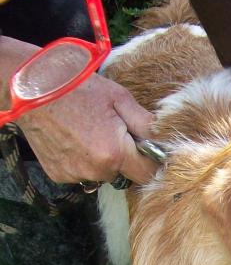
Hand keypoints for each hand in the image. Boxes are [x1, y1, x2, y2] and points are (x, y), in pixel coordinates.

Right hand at [16, 74, 158, 185]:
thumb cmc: (77, 89)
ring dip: (102, 160)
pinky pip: (82, 173)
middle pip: (124, 175)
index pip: (148, 174)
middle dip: (125, 158)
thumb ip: (145, 123)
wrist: (31, 91)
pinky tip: (73, 139)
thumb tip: (166, 140)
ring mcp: (76, 175)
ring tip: (89, 132)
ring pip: (102, 174)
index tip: (148, 149)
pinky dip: (82, 160)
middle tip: (112, 130)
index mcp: (115, 153)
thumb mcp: (118, 98)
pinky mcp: (59, 176)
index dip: (151, 162)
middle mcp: (96, 171)